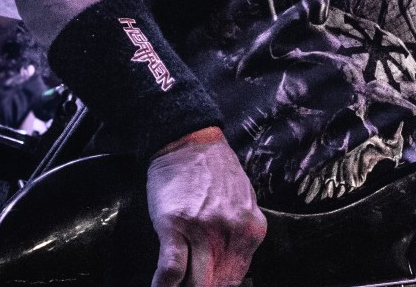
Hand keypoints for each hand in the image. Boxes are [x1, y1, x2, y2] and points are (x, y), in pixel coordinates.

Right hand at [147, 127, 266, 286]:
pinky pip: (170, 270)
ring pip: (194, 282)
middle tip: (191, 286)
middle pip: (216, 284)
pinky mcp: (175, 225)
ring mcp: (203, 229)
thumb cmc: (216, 173)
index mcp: (251, 229)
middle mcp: (231, 232)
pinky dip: (163, 286)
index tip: (209, 284)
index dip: (219, 286)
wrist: (191, 143)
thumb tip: (231, 270)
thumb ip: (241, 236)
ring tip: (175, 286)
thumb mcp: (245, 203)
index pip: (236, 278)